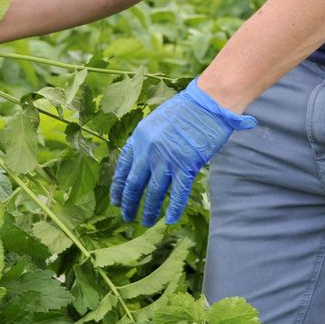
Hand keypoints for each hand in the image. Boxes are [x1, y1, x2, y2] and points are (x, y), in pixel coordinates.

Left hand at [111, 81, 256, 225]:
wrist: (208, 102)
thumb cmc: (187, 108)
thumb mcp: (157, 120)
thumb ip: (149, 141)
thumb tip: (145, 161)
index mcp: (140, 136)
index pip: (123, 166)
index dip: (119, 186)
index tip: (116, 200)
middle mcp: (149, 150)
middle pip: (135, 183)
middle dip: (130, 203)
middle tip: (127, 216)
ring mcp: (167, 158)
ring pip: (155, 192)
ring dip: (149, 209)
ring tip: (146, 222)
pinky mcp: (187, 165)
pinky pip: (178, 192)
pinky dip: (174, 208)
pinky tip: (169, 220)